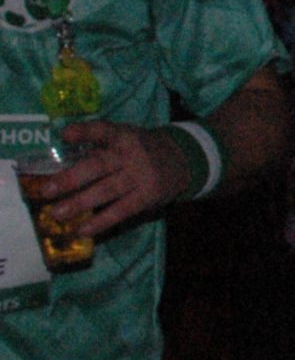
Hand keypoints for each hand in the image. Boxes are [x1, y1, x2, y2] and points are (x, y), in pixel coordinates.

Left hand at [35, 120, 195, 239]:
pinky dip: (101, 221)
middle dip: (71, 178)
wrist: (183, 160)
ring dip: (80, 203)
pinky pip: (121, 210)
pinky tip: (82, 229)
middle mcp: (131, 155)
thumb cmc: (141, 149)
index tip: (65, 134)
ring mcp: (141, 176)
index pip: (103, 130)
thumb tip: (58, 161)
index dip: (85, 132)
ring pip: (107, 190)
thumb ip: (97, 147)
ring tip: (57, 214)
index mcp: (123, 136)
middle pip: (99, 165)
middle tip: (46, 190)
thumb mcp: (125, 138)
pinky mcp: (147, 196)